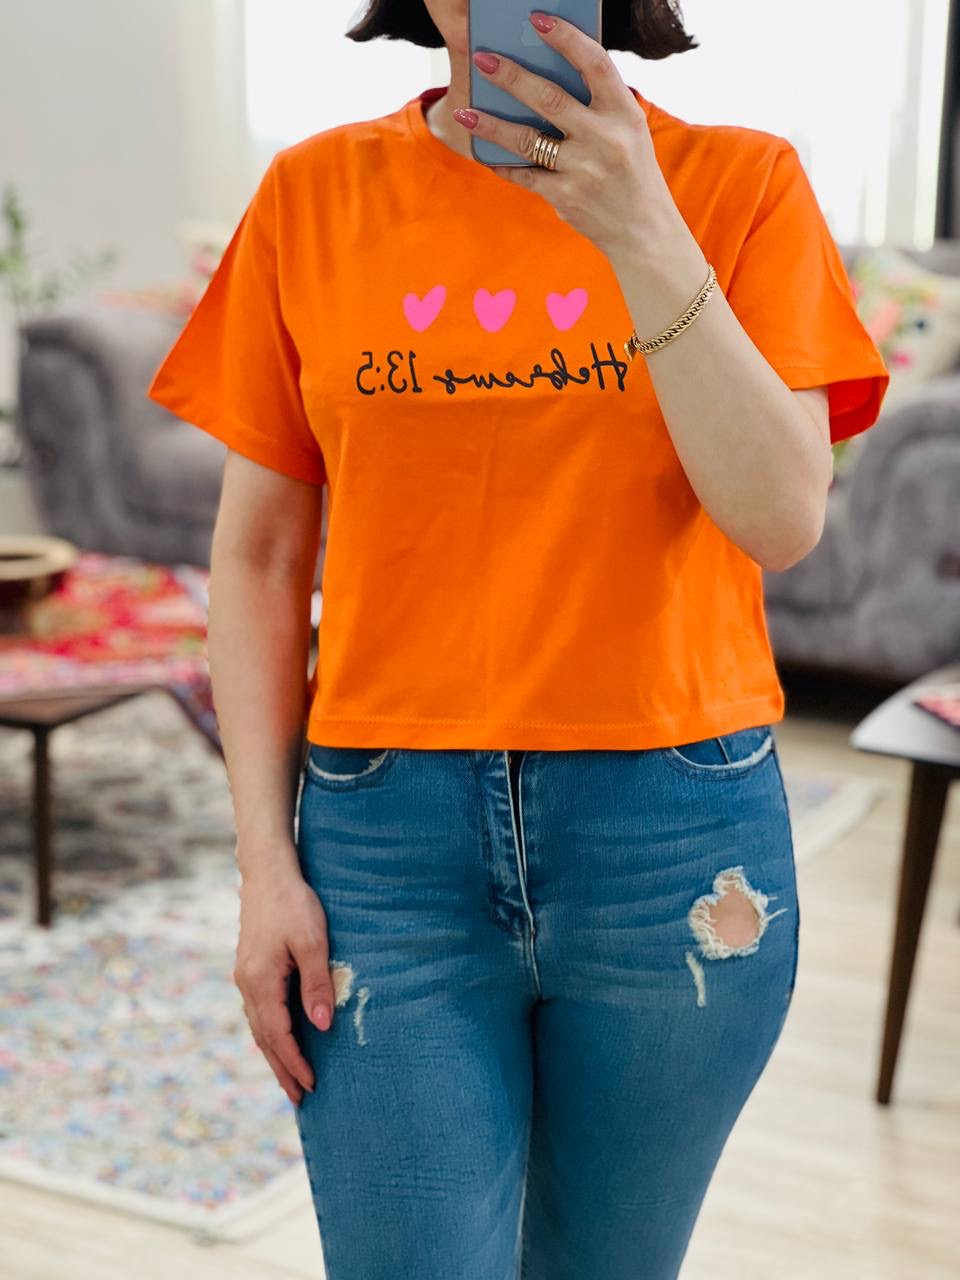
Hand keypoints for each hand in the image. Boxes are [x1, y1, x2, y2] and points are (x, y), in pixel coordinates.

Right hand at [233, 861, 335, 1104]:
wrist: (267, 873)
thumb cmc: (294, 904)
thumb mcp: (313, 942)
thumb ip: (316, 984)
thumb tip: (321, 1026)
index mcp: (260, 981)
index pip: (277, 1035)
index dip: (295, 1062)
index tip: (311, 1086)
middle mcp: (247, 983)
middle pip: (263, 1038)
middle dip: (281, 1069)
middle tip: (300, 1098)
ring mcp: (245, 976)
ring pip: (258, 1026)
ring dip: (274, 1054)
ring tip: (291, 1077)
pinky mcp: (250, 967)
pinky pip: (259, 1010)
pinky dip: (269, 1032)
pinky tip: (280, 1039)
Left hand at [456, 10, 683, 262]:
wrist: (643, 231)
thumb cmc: (631, 171)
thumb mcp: (628, 131)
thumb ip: (597, 104)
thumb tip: (546, 72)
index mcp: (624, 112)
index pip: (594, 63)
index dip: (565, 38)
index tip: (536, 19)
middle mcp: (605, 138)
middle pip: (549, 98)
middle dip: (511, 76)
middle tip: (482, 58)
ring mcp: (583, 169)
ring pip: (526, 140)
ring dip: (491, 124)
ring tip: (463, 111)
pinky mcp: (565, 197)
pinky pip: (524, 174)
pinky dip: (503, 163)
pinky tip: (484, 153)